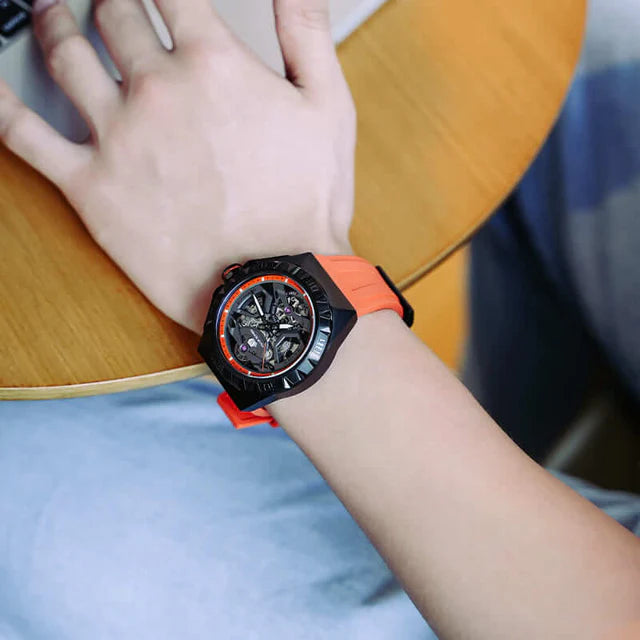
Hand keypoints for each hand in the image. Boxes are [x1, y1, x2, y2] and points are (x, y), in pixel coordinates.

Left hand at [0, 0, 355, 331]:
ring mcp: (117, 137)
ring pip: (64, 55)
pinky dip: (0, 103)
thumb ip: (306, 29)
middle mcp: (156, 89)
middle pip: (113, 14)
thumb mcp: (329, 108)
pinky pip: (23, 134)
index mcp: (212, 62)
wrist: (273, 283)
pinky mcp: (91, 187)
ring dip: (53, 22)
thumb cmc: (303, 205)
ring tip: (50, 10)